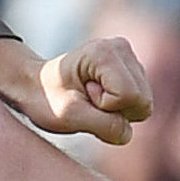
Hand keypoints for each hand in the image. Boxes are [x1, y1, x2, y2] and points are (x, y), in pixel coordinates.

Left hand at [0, 33, 150, 144]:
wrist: (36, 86)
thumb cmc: (46, 99)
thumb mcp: (70, 116)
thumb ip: (105, 125)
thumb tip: (128, 132)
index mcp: (105, 52)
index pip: (129, 96)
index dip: (106, 107)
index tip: (83, 97)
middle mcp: (121, 48)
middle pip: (142, 101)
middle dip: (115, 110)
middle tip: (86, 99)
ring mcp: (129, 57)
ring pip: (143, 103)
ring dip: (116, 110)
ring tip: (90, 98)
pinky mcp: (132, 68)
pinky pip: (139, 102)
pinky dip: (119, 107)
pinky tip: (98, 96)